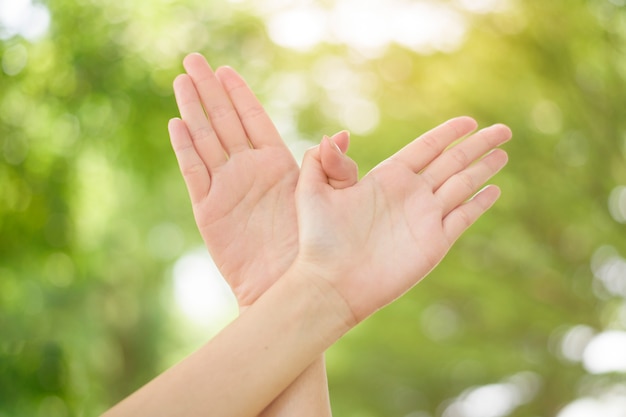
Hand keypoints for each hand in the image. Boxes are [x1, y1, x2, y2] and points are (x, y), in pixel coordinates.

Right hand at [168, 53, 350, 308]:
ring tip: (182, 81)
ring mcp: (226, 187)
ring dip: (194, 110)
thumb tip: (338, 136)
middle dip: (209, 90)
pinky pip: (195, 172)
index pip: (254, 119)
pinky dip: (186, 148)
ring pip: (205, 139)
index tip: (226, 69)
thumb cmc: (313, 246)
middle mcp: (247, 169)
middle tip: (193, 59)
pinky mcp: (209, 209)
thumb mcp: (332, 202)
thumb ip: (336, 169)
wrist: (286, 287)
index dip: (239, 94)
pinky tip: (178, 124)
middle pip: (224, 120)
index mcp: (276, 163)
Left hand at [294, 117, 510, 321]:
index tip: (469, 121)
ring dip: (484, 168)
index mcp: (388, 178)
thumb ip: (323, 160)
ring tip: (503, 153)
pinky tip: (493, 190)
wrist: (332, 283)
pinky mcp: (435, 243)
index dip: (448, 133)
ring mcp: (425, 218)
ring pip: (463, 185)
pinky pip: (463, 216)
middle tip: (503, 130)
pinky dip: (479, 203)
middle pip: (453, 161)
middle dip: (478, 145)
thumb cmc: (319, 239)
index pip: (426, 148)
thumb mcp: (312, 191)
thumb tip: (337, 134)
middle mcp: (411, 194)